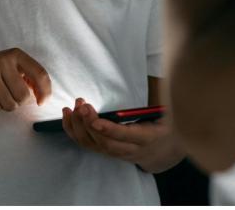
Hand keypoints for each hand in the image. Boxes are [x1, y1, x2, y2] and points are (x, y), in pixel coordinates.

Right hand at [0, 48, 51, 114]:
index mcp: (15, 54)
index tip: (42, 102)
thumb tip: (41, 96)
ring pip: (10, 105)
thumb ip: (28, 77)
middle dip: (18, 101)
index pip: (39, 74)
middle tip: (6, 93)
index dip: (45, 91)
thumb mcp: (10, 66)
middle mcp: (2, 62)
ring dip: (5, 105)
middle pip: (24, 96)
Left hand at [62, 99, 183, 172]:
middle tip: (81, 104)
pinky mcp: (105, 152)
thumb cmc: (162, 126)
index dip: (108, 129)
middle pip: (104, 142)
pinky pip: (86, 144)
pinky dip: (73, 131)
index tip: (94, 119)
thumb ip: (157, 103)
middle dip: (88, 123)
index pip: (125, 136)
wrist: (161, 150)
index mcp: (146, 139)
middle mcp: (129, 150)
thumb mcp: (167, 115)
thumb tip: (156, 82)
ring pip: (92, 145)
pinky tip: (67, 116)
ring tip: (73, 107)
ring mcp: (115, 153)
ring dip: (79, 126)